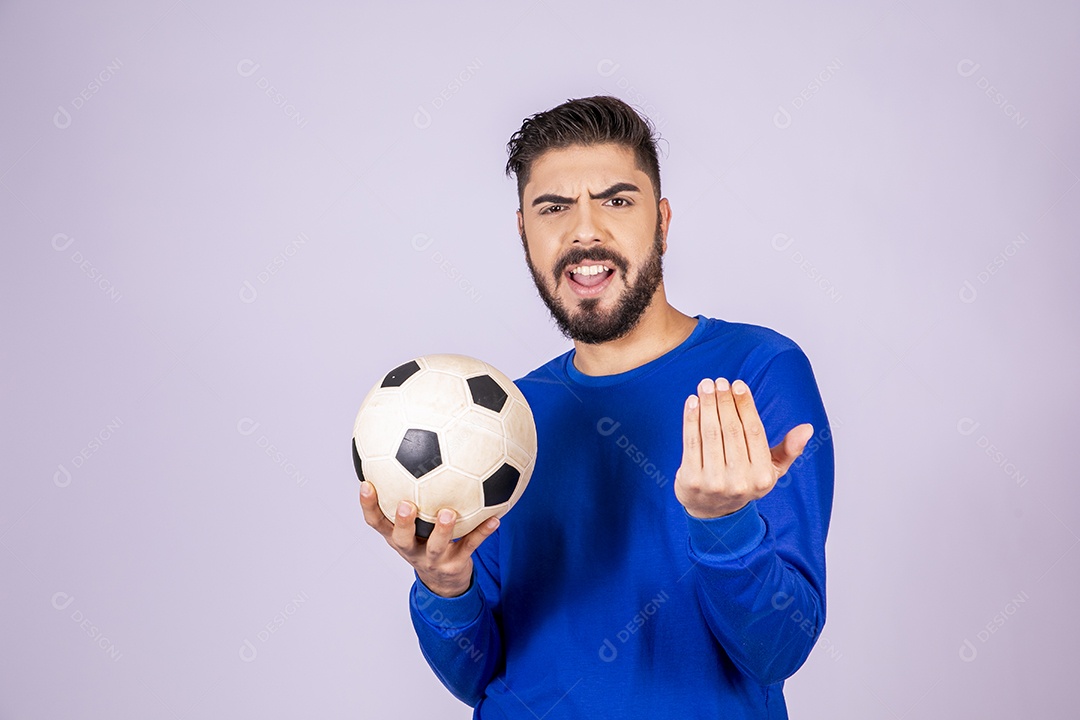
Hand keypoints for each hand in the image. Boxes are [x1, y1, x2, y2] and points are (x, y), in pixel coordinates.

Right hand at [359, 480, 498, 596]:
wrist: (444, 582)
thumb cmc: (425, 540)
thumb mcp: (412, 524)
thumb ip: (408, 493)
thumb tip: (404, 449)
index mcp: (396, 536)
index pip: (376, 522)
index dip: (368, 505)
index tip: (366, 483)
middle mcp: (411, 549)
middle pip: (401, 539)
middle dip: (402, 523)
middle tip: (406, 505)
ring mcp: (433, 559)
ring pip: (436, 546)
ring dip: (443, 530)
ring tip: (448, 513)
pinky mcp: (456, 564)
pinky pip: (471, 546)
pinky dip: (483, 532)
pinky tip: (495, 518)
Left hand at [675, 377, 813, 518]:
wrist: (712, 511)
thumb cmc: (744, 481)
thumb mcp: (771, 470)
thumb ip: (789, 450)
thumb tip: (807, 429)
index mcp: (762, 476)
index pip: (754, 432)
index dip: (745, 406)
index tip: (738, 385)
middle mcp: (739, 481)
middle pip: (731, 430)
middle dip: (724, 401)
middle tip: (719, 382)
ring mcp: (714, 482)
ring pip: (711, 433)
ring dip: (707, 405)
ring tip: (705, 385)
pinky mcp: (691, 480)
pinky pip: (691, 442)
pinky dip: (690, 419)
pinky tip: (692, 401)